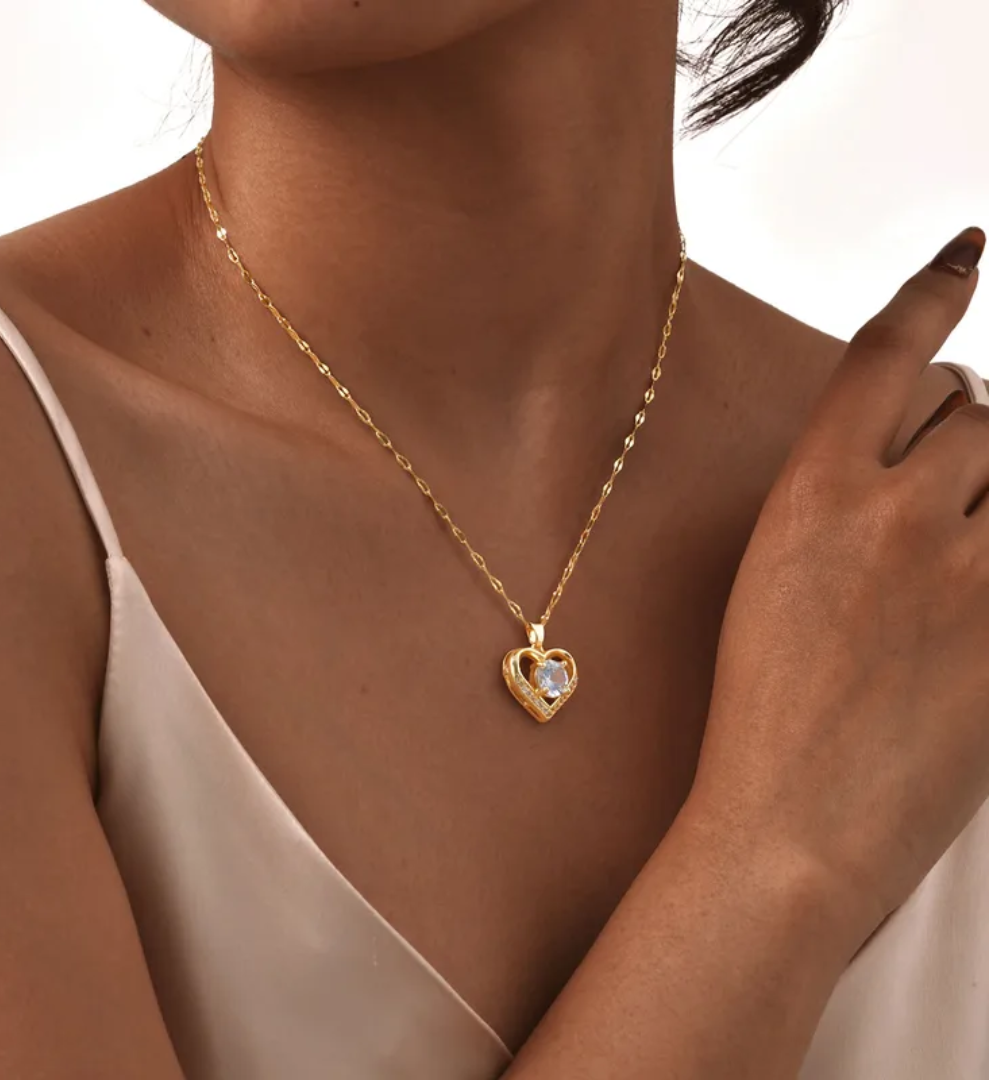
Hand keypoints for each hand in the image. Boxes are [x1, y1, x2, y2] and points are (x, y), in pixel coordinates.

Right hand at [688, 226, 988, 939]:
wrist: (793, 819)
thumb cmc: (763, 707)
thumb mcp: (773, 576)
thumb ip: (841, 504)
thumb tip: (916, 461)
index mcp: (811, 497)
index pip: (883, 355)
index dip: (930, 289)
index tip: (964, 252)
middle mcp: (896, 514)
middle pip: (974, 409)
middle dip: (965, 433)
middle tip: (945, 484)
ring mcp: (970, 574)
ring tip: (960, 543)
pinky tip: (972, 572)